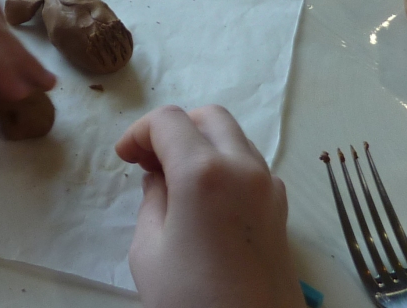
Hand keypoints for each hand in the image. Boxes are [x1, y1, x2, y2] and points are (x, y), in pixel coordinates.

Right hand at [116, 105, 302, 307]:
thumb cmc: (191, 300)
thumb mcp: (149, 252)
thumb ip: (152, 201)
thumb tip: (160, 178)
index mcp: (204, 172)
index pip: (168, 121)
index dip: (139, 132)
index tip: (125, 158)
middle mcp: (243, 167)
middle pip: (209, 117)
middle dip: (176, 129)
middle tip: (151, 162)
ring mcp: (269, 186)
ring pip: (235, 138)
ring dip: (204, 145)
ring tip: (177, 181)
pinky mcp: (281, 208)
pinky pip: (252, 166)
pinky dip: (227, 166)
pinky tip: (207, 200)